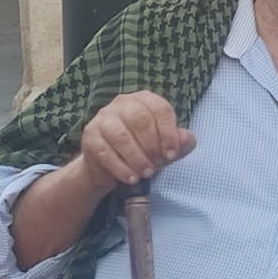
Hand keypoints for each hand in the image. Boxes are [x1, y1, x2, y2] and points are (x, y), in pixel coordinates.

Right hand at [75, 91, 196, 194]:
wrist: (108, 167)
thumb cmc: (142, 150)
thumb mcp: (164, 147)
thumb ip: (179, 143)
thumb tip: (187, 139)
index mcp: (144, 100)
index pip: (160, 108)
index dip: (168, 133)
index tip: (172, 154)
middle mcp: (122, 103)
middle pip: (140, 118)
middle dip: (152, 145)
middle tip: (157, 165)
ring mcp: (103, 118)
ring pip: (121, 135)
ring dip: (137, 158)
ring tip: (146, 173)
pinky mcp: (90, 136)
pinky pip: (105, 152)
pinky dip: (121, 168)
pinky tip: (131, 178)